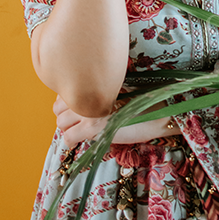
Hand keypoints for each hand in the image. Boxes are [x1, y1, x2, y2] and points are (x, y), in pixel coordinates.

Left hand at [53, 96, 180, 147]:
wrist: (160, 110)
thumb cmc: (143, 98)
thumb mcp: (118, 87)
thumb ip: (98, 89)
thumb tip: (80, 98)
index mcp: (94, 80)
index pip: (63, 91)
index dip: (68, 101)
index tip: (79, 106)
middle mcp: (88, 93)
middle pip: (58, 107)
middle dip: (66, 115)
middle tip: (80, 120)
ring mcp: (89, 110)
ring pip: (60, 123)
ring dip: (69, 127)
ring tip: (83, 128)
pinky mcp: (93, 128)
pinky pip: (68, 138)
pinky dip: (73, 139)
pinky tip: (85, 138)